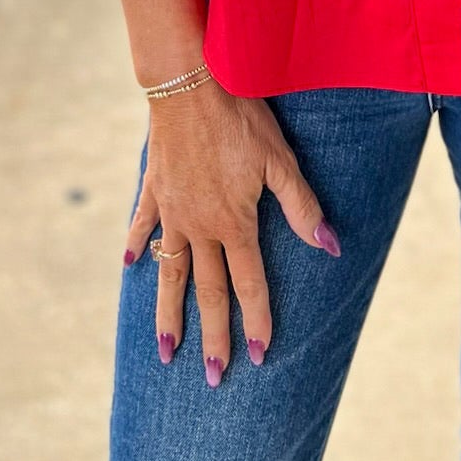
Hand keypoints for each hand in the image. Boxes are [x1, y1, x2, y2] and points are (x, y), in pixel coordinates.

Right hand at [125, 81, 340, 380]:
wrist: (189, 84)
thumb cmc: (241, 117)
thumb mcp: (279, 160)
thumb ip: (302, 207)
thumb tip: (330, 247)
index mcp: (234, 224)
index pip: (248, 285)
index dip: (257, 322)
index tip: (259, 357)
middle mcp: (200, 227)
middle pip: (208, 291)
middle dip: (212, 336)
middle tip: (213, 377)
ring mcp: (172, 210)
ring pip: (170, 272)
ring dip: (168, 313)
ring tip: (166, 351)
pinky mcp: (154, 188)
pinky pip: (144, 224)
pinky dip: (138, 244)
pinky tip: (130, 264)